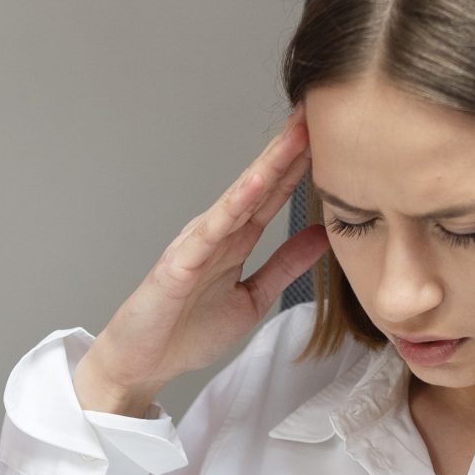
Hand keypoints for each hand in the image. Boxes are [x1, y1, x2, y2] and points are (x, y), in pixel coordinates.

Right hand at [73, 117, 326, 415]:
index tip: (332, 134)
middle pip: (261, 183)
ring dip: (268, 164)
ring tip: (296, 134)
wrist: (142, 363)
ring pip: (240, 196)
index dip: (302, 165)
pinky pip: (212, 229)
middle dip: (289, 149)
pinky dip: (234, 204)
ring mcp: (198, 243)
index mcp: (235, 240)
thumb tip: (321, 236)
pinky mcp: (180, 262)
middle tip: (318, 111)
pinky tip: (256, 183)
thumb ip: (284, 266)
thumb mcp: (253, 297)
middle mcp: (217, 232)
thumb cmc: (187, 331)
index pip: (274, 194)